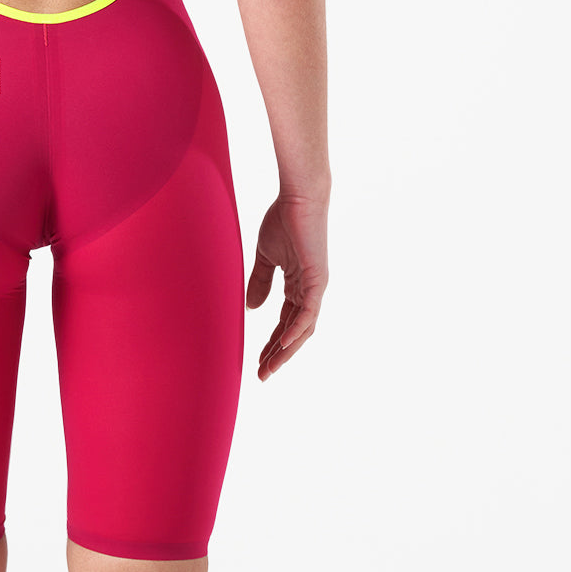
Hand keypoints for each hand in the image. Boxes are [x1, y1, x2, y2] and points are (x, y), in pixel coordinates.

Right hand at [247, 192, 328, 381]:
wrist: (298, 197)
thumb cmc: (283, 219)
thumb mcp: (266, 256)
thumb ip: (261, 281)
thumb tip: (253, 308)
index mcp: (297, 284)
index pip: (285, 321)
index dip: (272, 341)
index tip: (257, 360)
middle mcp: (309, 290)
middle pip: (295, 331)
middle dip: (279, 354)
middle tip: (262, 374)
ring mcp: (315, 287)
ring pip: (303, 328)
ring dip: (286, 350)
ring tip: (270, 368)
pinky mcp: (317, 280)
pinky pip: (308, 313)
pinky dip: (296, 330)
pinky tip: (283, 345)